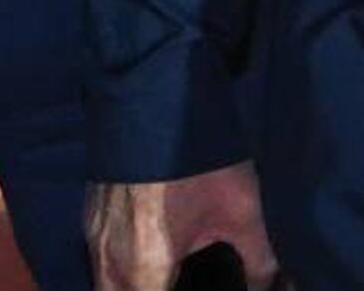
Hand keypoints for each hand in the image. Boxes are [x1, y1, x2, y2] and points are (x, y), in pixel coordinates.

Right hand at [88, 163, 278, 290]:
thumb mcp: (241, 208)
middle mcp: (107, 260)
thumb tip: (273, 287)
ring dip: (133, 284)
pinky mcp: (90, 211)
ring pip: (106, 284)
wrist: (153, 93)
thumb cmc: (198, 155)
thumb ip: (258, 261)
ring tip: (167, 272)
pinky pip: (100, 257)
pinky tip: (150, 247)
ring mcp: (92, 234)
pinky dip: (122, 264)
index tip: (197, 287)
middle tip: (180, 281)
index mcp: (143, 269)